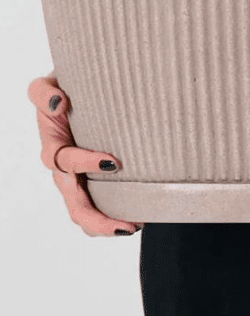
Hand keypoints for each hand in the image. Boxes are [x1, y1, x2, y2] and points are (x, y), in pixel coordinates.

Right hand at [29, 70, 144, 237]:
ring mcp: (77, 177)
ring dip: (106, 223)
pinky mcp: (92, 179)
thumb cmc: (63, 90)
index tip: (113, 162)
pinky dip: (114, 214)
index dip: (86, 164)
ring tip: (133, 228)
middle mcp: (64, 167)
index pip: (66, 162)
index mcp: (54, 146)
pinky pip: (99, 203)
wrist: (72, 91)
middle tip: (126, 226)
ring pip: (84, 211)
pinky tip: (139, 218)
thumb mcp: (46, 87)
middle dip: (97, 218)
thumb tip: (59, 103)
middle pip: (74, 203)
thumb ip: (43, 93)